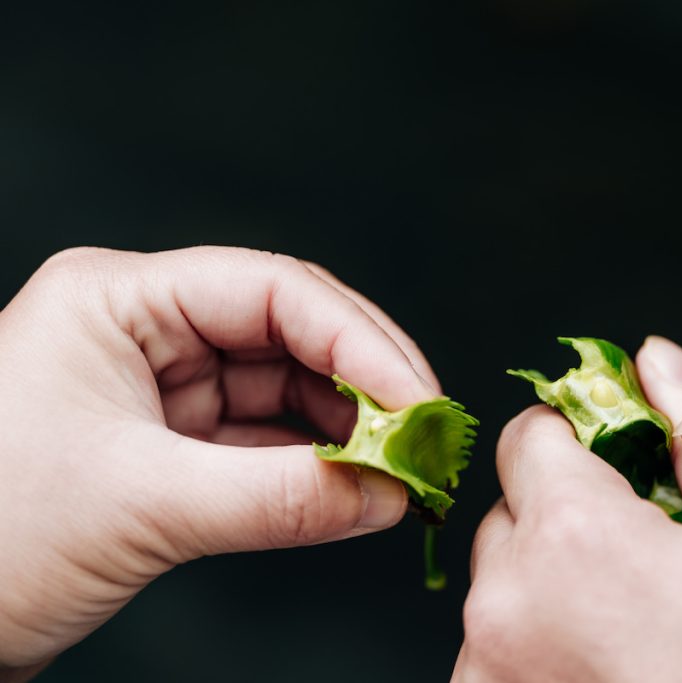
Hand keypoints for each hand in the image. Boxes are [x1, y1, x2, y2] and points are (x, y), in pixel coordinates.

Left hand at [0, 247, 437, 680]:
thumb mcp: (141, 507)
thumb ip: (280, 498)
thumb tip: (389, 494)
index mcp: (119, 299)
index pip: (271, 291)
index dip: (359, 341)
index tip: (418, 402)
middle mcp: (145, 330)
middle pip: (289, 334)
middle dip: (363, 387)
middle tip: (425, 440)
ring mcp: (161, 387)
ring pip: (284, 390)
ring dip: (347, 431)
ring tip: (401, 472)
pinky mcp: (171, 445)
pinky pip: (264, 443)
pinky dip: (314, 467)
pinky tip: (356, 490)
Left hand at [453, 336, 681, 682]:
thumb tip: (660, 362)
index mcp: (577, 540)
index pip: (527, 435)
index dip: (578, 438)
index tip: (617, 465)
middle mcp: (506, 606)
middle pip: (511, 513)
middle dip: (567, 518)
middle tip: (645, 560)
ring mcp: (487, 674)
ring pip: (501, 585)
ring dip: (552, 587)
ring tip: (637, 630)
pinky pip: (493, 652)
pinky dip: (537, 647)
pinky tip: (611, 671)